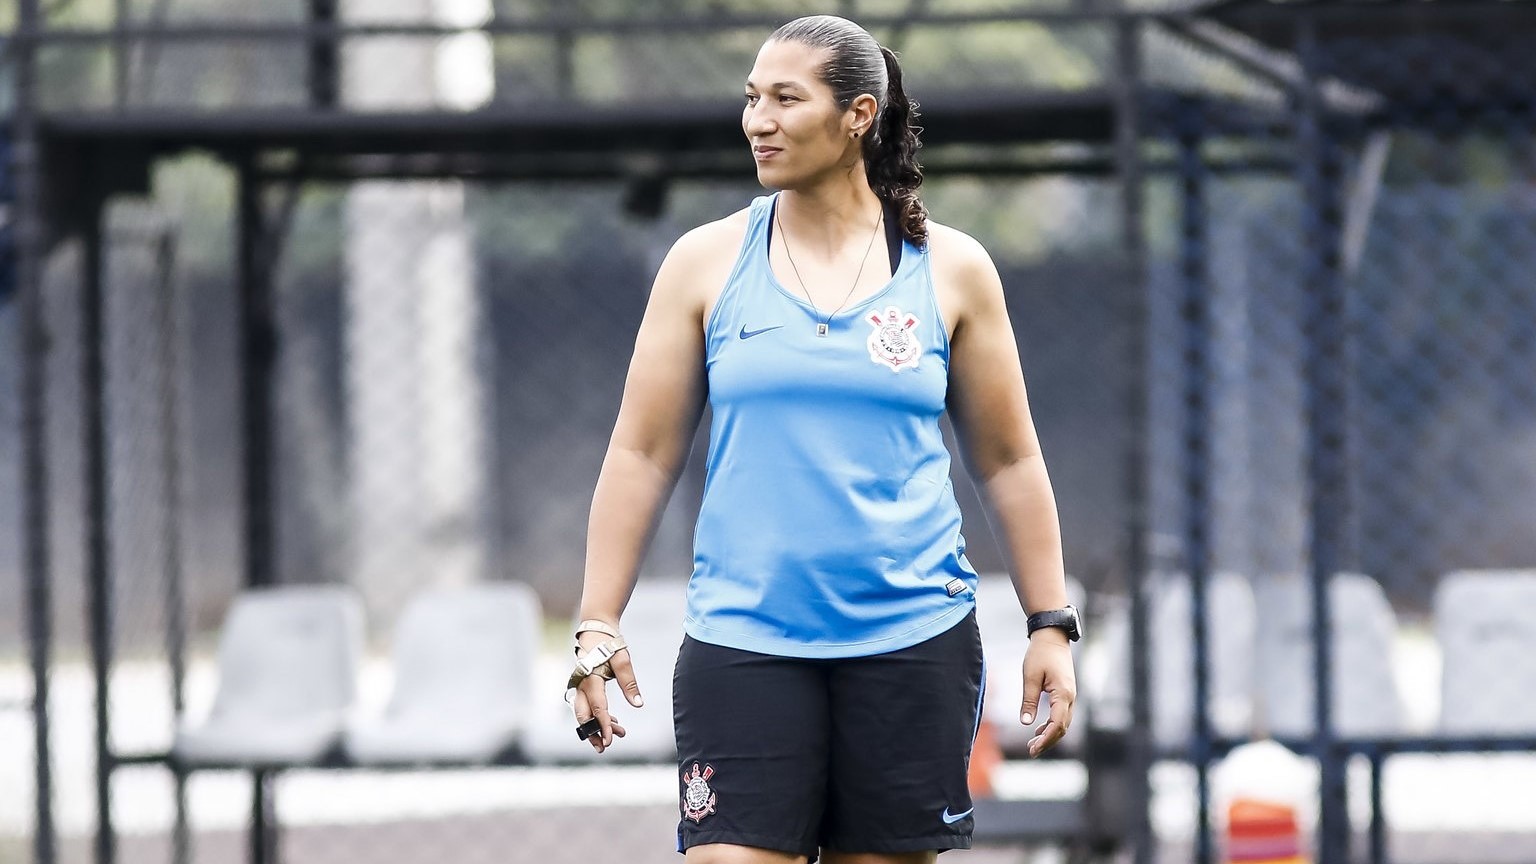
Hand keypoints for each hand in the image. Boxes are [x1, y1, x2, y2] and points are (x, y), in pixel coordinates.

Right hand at [571, 631, 644, 753]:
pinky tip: (613, 722)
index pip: (598, 708)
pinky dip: (598, 715)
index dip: (603, 726)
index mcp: (591, 680)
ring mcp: (580, 686)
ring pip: (584, 713)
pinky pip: (587, 705)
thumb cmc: (609, 644)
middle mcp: (581, 686)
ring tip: (616, 736)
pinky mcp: (583, 686)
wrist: (595, 630)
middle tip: (604, 748)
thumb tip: (638, 704)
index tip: (610, 740)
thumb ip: (629, 683)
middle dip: (592, 733)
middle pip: (583, 716)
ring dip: (597, 726)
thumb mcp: (622, 661)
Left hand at [1019, 628, 1075, 757]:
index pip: (1057, 725)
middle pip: (1062, 727)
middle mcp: (1071, 697)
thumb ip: (1029, 701)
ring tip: (1032, 744)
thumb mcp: (1030, 677)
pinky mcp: (1066, 693)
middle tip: (1031, 751)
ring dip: (1049, 735)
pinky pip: (1062, 714)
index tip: (1033, 749)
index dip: (1046, 740)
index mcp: (1063, 694)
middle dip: (1048, 741)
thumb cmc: (1040, 654)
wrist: (1052, 636)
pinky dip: (1052, 725)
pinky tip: (1038, 730)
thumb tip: (1026, 723)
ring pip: (1063, 722)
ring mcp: (1071, 695)